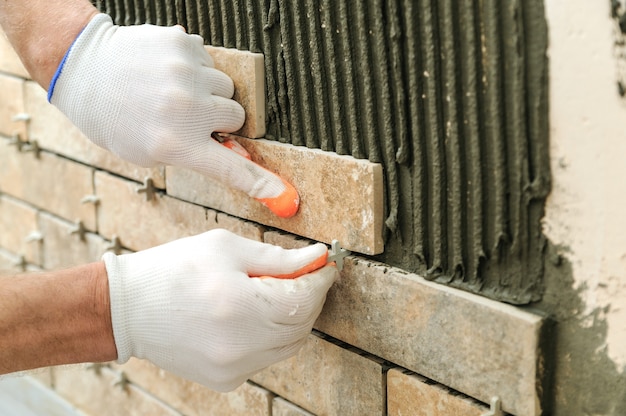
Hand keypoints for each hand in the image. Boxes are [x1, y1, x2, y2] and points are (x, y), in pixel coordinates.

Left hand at [49, 14, 298, 217]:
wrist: (85, 70)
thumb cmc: (116, 119)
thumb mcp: (149, 152)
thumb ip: (193, 152)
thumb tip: (236, 151)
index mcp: (176, 144)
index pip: (230, 169)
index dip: (259, 183)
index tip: (282, 194)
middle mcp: (186, 109)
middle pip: (237, 117)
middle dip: (220, 118)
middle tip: (193, 117)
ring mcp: (186, 73)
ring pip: (227, 87)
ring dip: (210, 92)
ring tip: (177, 92)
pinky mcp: (182, 44)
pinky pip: (209, 60)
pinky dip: (195, 68)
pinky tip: (168, 71)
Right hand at [103, 229, 337, 390]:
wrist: (126, 309)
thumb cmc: (173, 269)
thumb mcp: (225, 248)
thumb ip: (277, 258)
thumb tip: (316, 257)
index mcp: (239, 306)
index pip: (305, 298)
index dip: (321, 279)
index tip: (326, 264)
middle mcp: (239, 345)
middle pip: (302, 324)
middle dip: (309, 297)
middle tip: (303, 275)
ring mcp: (233, 369)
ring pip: (289, 345)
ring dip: (292, 318)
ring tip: (273, 293)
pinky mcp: (226, 380)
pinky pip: (266, 357)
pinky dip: (270, 336)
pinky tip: (250, 316)